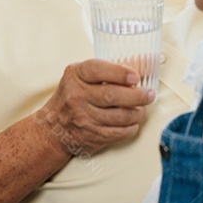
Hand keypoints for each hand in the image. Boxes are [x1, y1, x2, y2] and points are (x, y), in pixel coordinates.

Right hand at [35, 60, 153, 156]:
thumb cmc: (72, 96)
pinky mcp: (91, 135)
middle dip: (137, 95)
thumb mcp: (79, 76)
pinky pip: (118, 133)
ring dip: (137, 113)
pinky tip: (133, 123)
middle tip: (149, 94)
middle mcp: (77, 96)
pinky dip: (131, 128)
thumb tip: (138, 67)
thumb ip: (103, 71)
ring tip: (142, 109)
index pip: (97, 70)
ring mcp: (83, 117)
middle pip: (112, 95)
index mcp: (75, 75)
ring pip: (119, 116)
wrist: (52, 128)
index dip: (119, 72)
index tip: (136, 76)